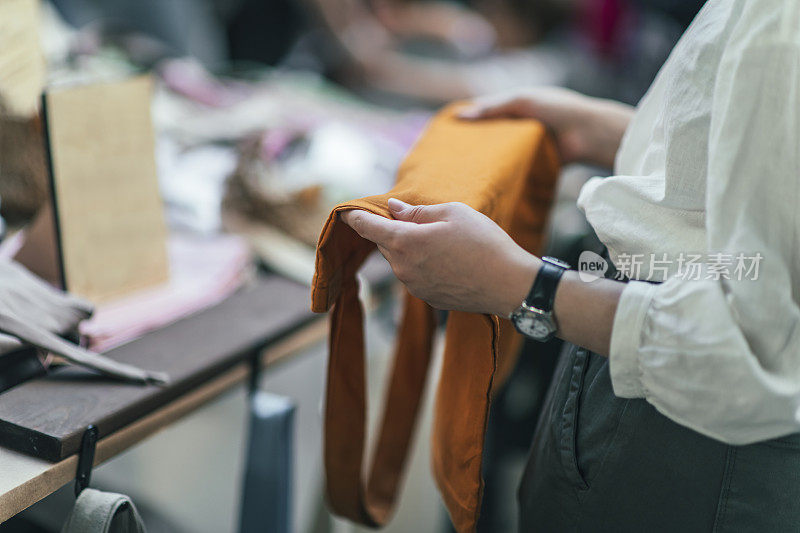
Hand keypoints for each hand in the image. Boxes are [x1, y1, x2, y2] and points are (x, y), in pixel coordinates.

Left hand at [341, 199, 539, 316]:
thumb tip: (393, 209)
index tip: (345, 211)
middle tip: (411, 218)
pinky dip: (421, 264)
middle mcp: (403, 267)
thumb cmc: (484, 242)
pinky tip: (447, 259)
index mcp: (404, 241)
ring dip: (408, 248)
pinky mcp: (427, 298)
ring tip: (440, 239)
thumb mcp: (453, 212)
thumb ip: (417, 212)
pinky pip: (415, 275)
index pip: (366, 227)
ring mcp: (414, 286)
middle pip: (384, 243)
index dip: (354, 216)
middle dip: (390, 229)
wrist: (509, 284)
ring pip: (400, 260)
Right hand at [458, 87, 633, 168]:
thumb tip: (458, 116)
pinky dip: (503, 170)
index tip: (447, 131)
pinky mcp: (536, 161)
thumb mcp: (521, 101)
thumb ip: (491, 108)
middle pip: (492, 133)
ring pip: (502, 151)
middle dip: (475, 143)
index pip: (487, 110)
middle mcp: (522, 123)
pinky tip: (486, 178)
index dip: (468, 119)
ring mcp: (529, 143)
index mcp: (518, 104)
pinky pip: (515, 166)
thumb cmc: (557, 110)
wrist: (589, 134)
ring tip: (463, 170)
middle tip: (450, 155)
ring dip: (488, 158)